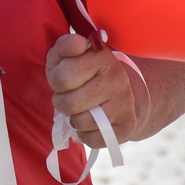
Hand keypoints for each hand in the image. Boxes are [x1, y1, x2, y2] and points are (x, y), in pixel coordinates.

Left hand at [45, 32, 151, 147]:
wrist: (127, 92)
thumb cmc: (88, 73)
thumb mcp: (71, 55)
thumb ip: (65, 46)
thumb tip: (77, 44)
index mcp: (102, 56)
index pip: (61, 78)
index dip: (56, 80)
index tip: (65, 76)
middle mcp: (117, 78)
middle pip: (68, 103)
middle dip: (62, 101)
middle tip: (70, 95)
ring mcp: (124, 103)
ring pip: (79, 123)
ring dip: (73, 119)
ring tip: (81, 108)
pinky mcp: (127, 125)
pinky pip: (91, 140)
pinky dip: (85, 134)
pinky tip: (91, 122)